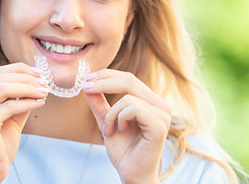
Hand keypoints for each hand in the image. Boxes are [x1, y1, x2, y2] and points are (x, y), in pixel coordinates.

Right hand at [0, 63, 49, 183]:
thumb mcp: (10, 116)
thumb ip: (19, 98)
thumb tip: (37, 81)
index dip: (19, 70)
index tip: (39, 73)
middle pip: (0, 77)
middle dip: (26, 78)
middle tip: (45, 82)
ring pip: (3, 88)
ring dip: (28, 87)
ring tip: (44, 91)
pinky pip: (9, 106)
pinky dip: (27, 102)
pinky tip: (40, 103)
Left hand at [82, 69, 170, 183]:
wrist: (131, 173)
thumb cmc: (123, 150)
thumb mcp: (106, 120)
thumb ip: (99, 103)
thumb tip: (87, 84)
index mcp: (150, 101)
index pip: (128, 78)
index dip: (106, 75)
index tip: (86, 79)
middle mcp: (160, 105)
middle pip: (129, 80)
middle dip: (103, 82)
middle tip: (85, 87)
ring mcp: (162, 114)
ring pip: (128, 96)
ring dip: (111, 114)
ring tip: (108, 130)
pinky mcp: (160, 125)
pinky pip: (133, 108)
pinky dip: (119, 118)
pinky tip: (119, 131)